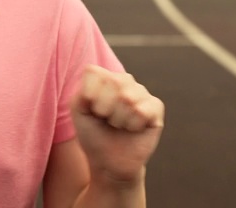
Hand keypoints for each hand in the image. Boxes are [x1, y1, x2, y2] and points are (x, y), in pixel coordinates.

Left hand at [71, 65, 164, 183]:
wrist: (109, 161)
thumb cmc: (93, 134)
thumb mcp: (79, 111)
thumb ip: (83, 91)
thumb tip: (106, 81)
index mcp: (104, 77)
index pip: (94, 72)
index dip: (89, 95)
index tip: (91, 110)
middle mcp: (124, 80)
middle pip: (113, 82)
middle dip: (104, 109)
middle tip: (107, 120)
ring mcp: (141, 92)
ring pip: (128, 97)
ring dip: (119, 119)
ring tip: (119, 125)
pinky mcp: (156, 107)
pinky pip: (142, 110)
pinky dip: (133, 125)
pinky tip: (133, 128)